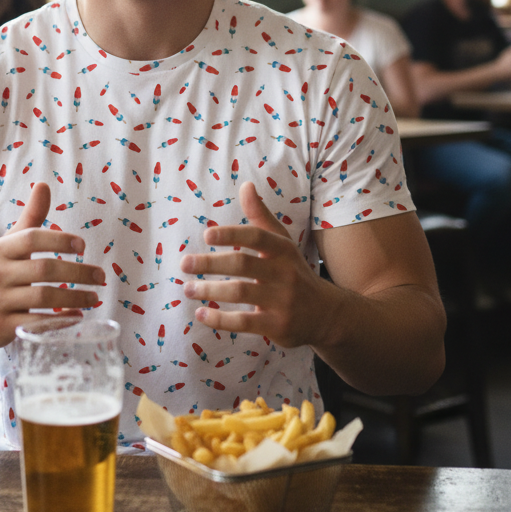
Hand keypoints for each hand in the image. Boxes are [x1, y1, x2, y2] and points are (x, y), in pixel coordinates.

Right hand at [0, 182, 104, 347]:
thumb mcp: (9, 245)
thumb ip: (30, 217)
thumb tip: (43, 185)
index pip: (32, 239)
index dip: (59, 240)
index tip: (82, 246)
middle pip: (43, 271)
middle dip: (77, 273)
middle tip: (100, 277)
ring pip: (43, 298)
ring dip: (74, 298)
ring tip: (94, 297)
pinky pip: (36, 324)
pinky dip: (60, 320)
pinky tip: (76, 316)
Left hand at [179, 182, 333, 348]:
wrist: (327, 314)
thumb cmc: (294, 272)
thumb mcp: (282, 243)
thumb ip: (261, 216)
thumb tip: (246, 185)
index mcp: (282, 250)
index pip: (256, 237)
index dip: (232, 234)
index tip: (206, 234)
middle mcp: (284, 273)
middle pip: (242, 264)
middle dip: (210, 263)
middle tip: (184, 263)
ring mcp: (281, 301)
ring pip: (239, 293)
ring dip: (209, 290)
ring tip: (187, 289)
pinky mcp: (277, 326)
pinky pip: (243, 322)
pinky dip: (219, 319)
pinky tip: (201, 314)